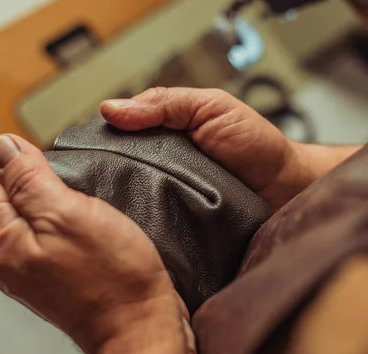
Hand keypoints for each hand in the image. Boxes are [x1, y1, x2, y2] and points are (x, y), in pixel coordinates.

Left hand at [0, 135, 198, 353]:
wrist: (141, 326)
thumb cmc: (111, 275)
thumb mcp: (66, 211)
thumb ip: (27, 178)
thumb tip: (0, 146)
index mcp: (1, 242)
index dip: (32, 170)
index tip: (65, 182)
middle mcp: (9, 261)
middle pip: (20, 200)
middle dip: (51, 190)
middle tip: (85, 202)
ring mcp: (34, 273)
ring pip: (44, 218)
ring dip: (69, 209)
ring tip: (96, 219)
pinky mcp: (59, 280)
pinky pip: (61, 239)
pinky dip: (79, 229)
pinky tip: (99, 236)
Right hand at [101, 88, 356, 209]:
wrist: (286, 187)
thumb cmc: (253, 144)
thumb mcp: (210, 107)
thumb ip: (165, 103)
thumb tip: (111, 108)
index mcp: (158, 139)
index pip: (114, 142)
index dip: (98, 147)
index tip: (81, 158)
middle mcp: (157, 171)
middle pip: (117, 177)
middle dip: (107, 183)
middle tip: (95, 193)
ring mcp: (167, 202)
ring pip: (132, 206)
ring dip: (126, 209)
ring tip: (113, 218)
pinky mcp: (179, 230)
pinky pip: (155, 229)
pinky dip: (147, 230)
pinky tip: (136, 235)